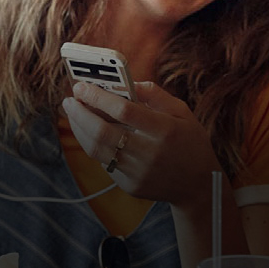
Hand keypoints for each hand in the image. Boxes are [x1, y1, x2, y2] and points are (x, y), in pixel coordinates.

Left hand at [61, 81, 220, 206]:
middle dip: (80, 113)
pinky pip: (103, 162)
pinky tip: (88, 132)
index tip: (81, 87)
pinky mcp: (130, 185)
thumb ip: (154, 94)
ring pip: (96, 149)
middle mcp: (150, 153)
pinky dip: (92, 144)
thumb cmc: (189, 141)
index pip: (123, 111)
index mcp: (165, 130)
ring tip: (73, 113)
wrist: (199, 186)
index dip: (98, 97)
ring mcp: (139, 172)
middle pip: (102, 132)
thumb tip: (126, 82)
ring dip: (79, 129)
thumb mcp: (182, 112)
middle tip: (69, 101)